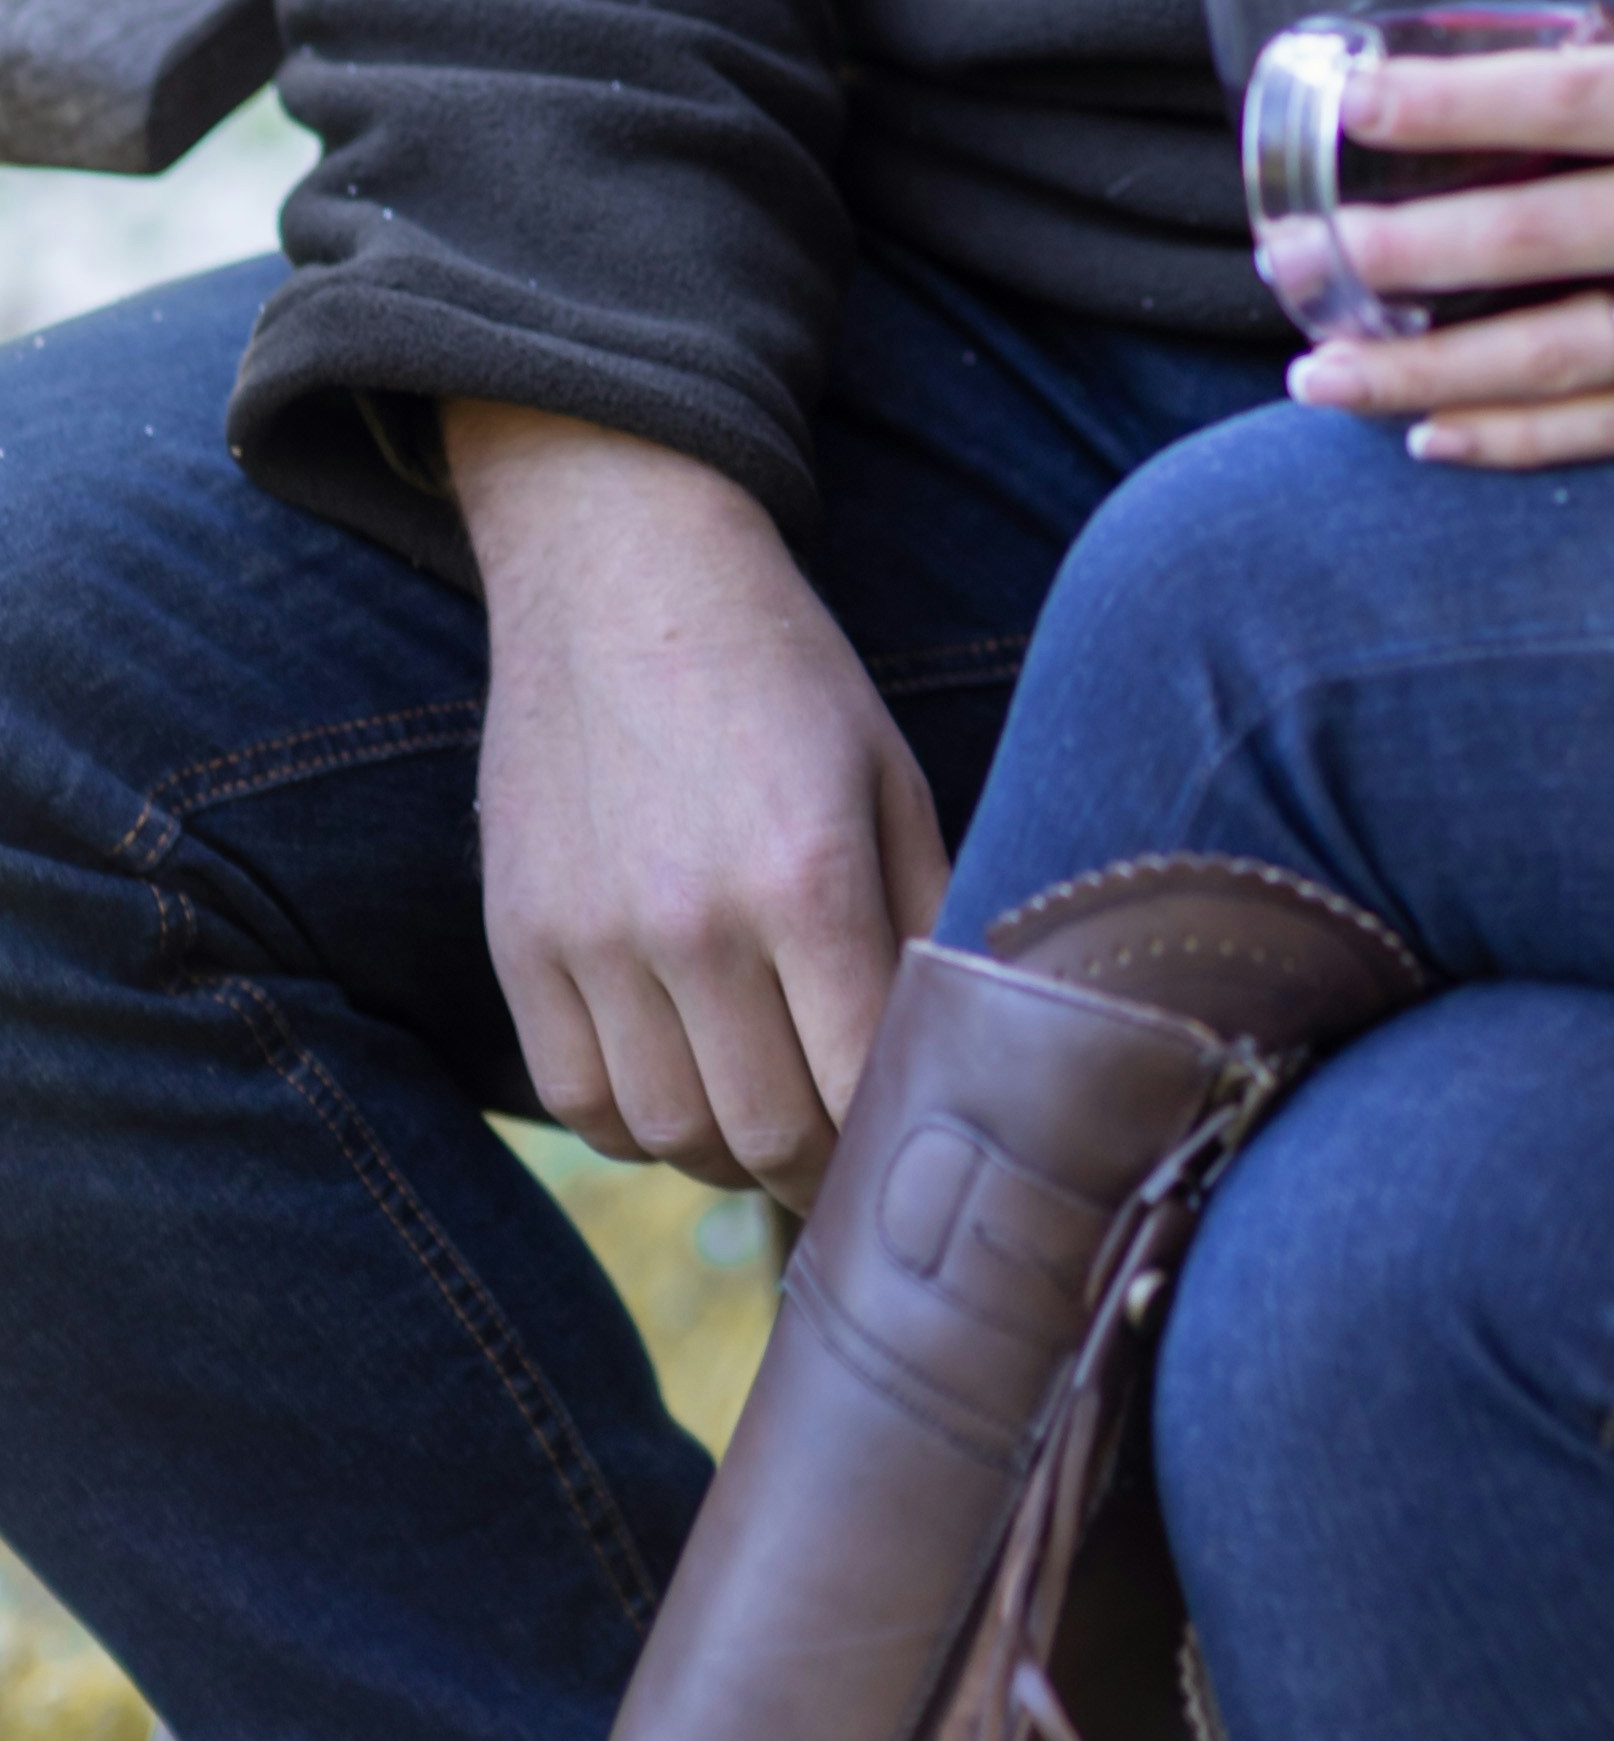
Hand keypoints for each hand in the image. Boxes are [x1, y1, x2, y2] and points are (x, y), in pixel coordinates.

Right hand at [445, 403, 949, 1205]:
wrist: (624, 575)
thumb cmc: (784, 676)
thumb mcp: (891, 776)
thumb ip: (928, 916)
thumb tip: (964, 1045)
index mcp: (808, 876)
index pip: (859, 1085)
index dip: (895, 1141)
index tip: (915, 1147)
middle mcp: (693, 921)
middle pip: (763, 1133)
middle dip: (822, 1165)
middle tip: (850, 1153)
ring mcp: (593, 938)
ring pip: (668, 1134)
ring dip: (730, 1152)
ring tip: (770, 1118)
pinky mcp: (521, 941)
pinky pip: (578, 1101)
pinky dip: (637, 1126)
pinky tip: (683, 1085)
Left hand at [1289, 44, 1613, 468]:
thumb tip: (1503, 109)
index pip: (1560, 96)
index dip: (1439, 101)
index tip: (1339, 100)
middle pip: (1527, 236)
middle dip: (1388, 250)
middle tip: (1285, 256)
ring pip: (1548, 356)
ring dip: (1417, 369)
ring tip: (1317, 371)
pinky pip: (1611, 430)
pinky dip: (1510, 439)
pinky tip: (1426, 437)